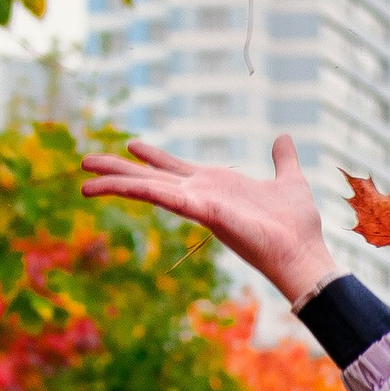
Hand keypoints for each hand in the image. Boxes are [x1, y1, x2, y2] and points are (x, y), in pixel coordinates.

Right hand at [78, 132, 336, 308]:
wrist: (304, 253)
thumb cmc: (298, 225)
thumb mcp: (290, 180)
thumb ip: (283, 160)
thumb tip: (284, 137)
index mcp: (215, 186)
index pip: (174, 169)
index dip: (152, 157)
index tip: (131, 144)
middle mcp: (201, 195)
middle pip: (150, 179)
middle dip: (117, 171)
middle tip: (84, 162)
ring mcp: (199, 204)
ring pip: (148, 189)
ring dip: (115, 184)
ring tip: (84, 183)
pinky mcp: (204, 212)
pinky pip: (166, 198)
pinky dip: (141, 189)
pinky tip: (117, 185)